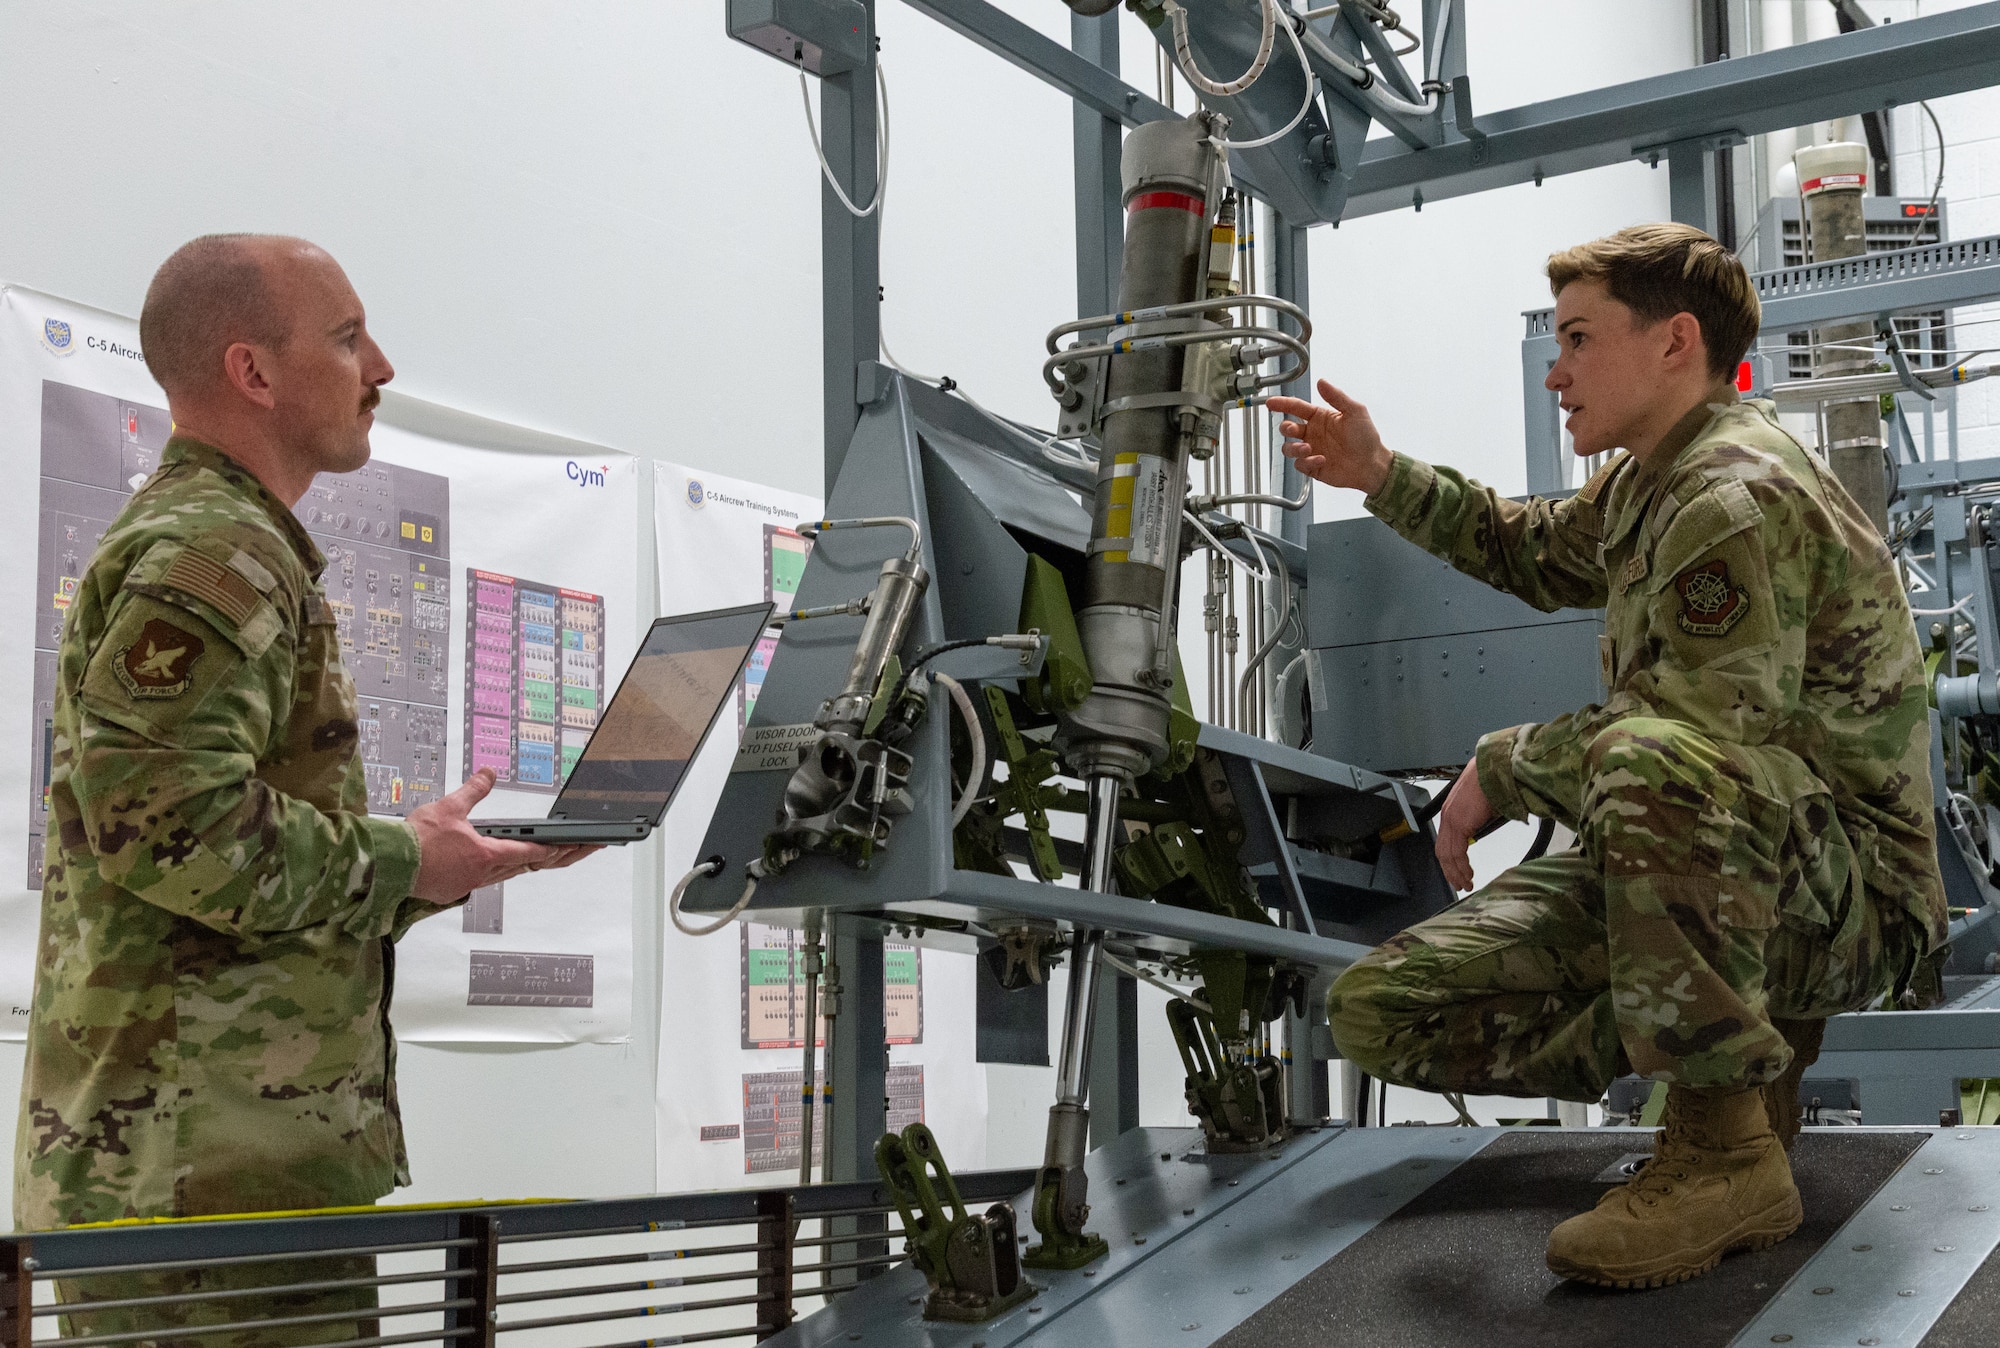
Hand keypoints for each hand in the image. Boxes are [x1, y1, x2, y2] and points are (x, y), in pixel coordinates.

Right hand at [407, 768, 598, 902]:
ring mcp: (467, 885)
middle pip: (522, 867)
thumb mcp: (449, 807)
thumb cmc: (416, 841)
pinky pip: (481, 881)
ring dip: (522, 866)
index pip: (528, 852)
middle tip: (574, 852)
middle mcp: (480, 874)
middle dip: (551, 858)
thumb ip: (474, 790)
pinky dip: (494, 872)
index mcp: (485, 855)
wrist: (387, 866)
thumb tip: (489, 773)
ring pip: (503, 875)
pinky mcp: (451, 891)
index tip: (572, 846)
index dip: (552, 848)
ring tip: (543, 859)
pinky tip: (495, 867)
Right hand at [1268, 379, 1393, 495]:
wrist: (1372, 465)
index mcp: (1320, 417)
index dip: (1282, 404)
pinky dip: (1307, 462)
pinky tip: (1321, 459)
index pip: (1296, 408)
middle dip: (1286, 428)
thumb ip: (1336, 396)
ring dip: (1295, 448)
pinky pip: (1299, 464)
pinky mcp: (1313, 466)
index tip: (1271, 402)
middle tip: (1293, 430)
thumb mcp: (1355, 411)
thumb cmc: (1367, 438)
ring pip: (1289, 448)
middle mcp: (1313, 433)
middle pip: (1287, 428)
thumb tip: (1321, 382)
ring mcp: (1311, 450)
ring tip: (1308, 448)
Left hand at [1433, 758, 1493, 893]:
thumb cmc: (1493, 782)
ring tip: (1466, 884)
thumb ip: (1480, 819)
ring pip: (1448, 854)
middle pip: (1443, 851)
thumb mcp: (1484, 806)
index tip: (1457, 871)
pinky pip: (1457, 852)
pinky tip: (1468, 875)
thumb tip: (1485, 828)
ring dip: (1457, 872)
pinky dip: (1462, 866)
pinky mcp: (1458, 823)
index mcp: (1451, 811)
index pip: (1445, 841)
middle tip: (1459, 883)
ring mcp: (1451, 820)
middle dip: (1450, 870)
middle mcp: (1448, 816)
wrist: (1494, 769)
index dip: (1449, 859)